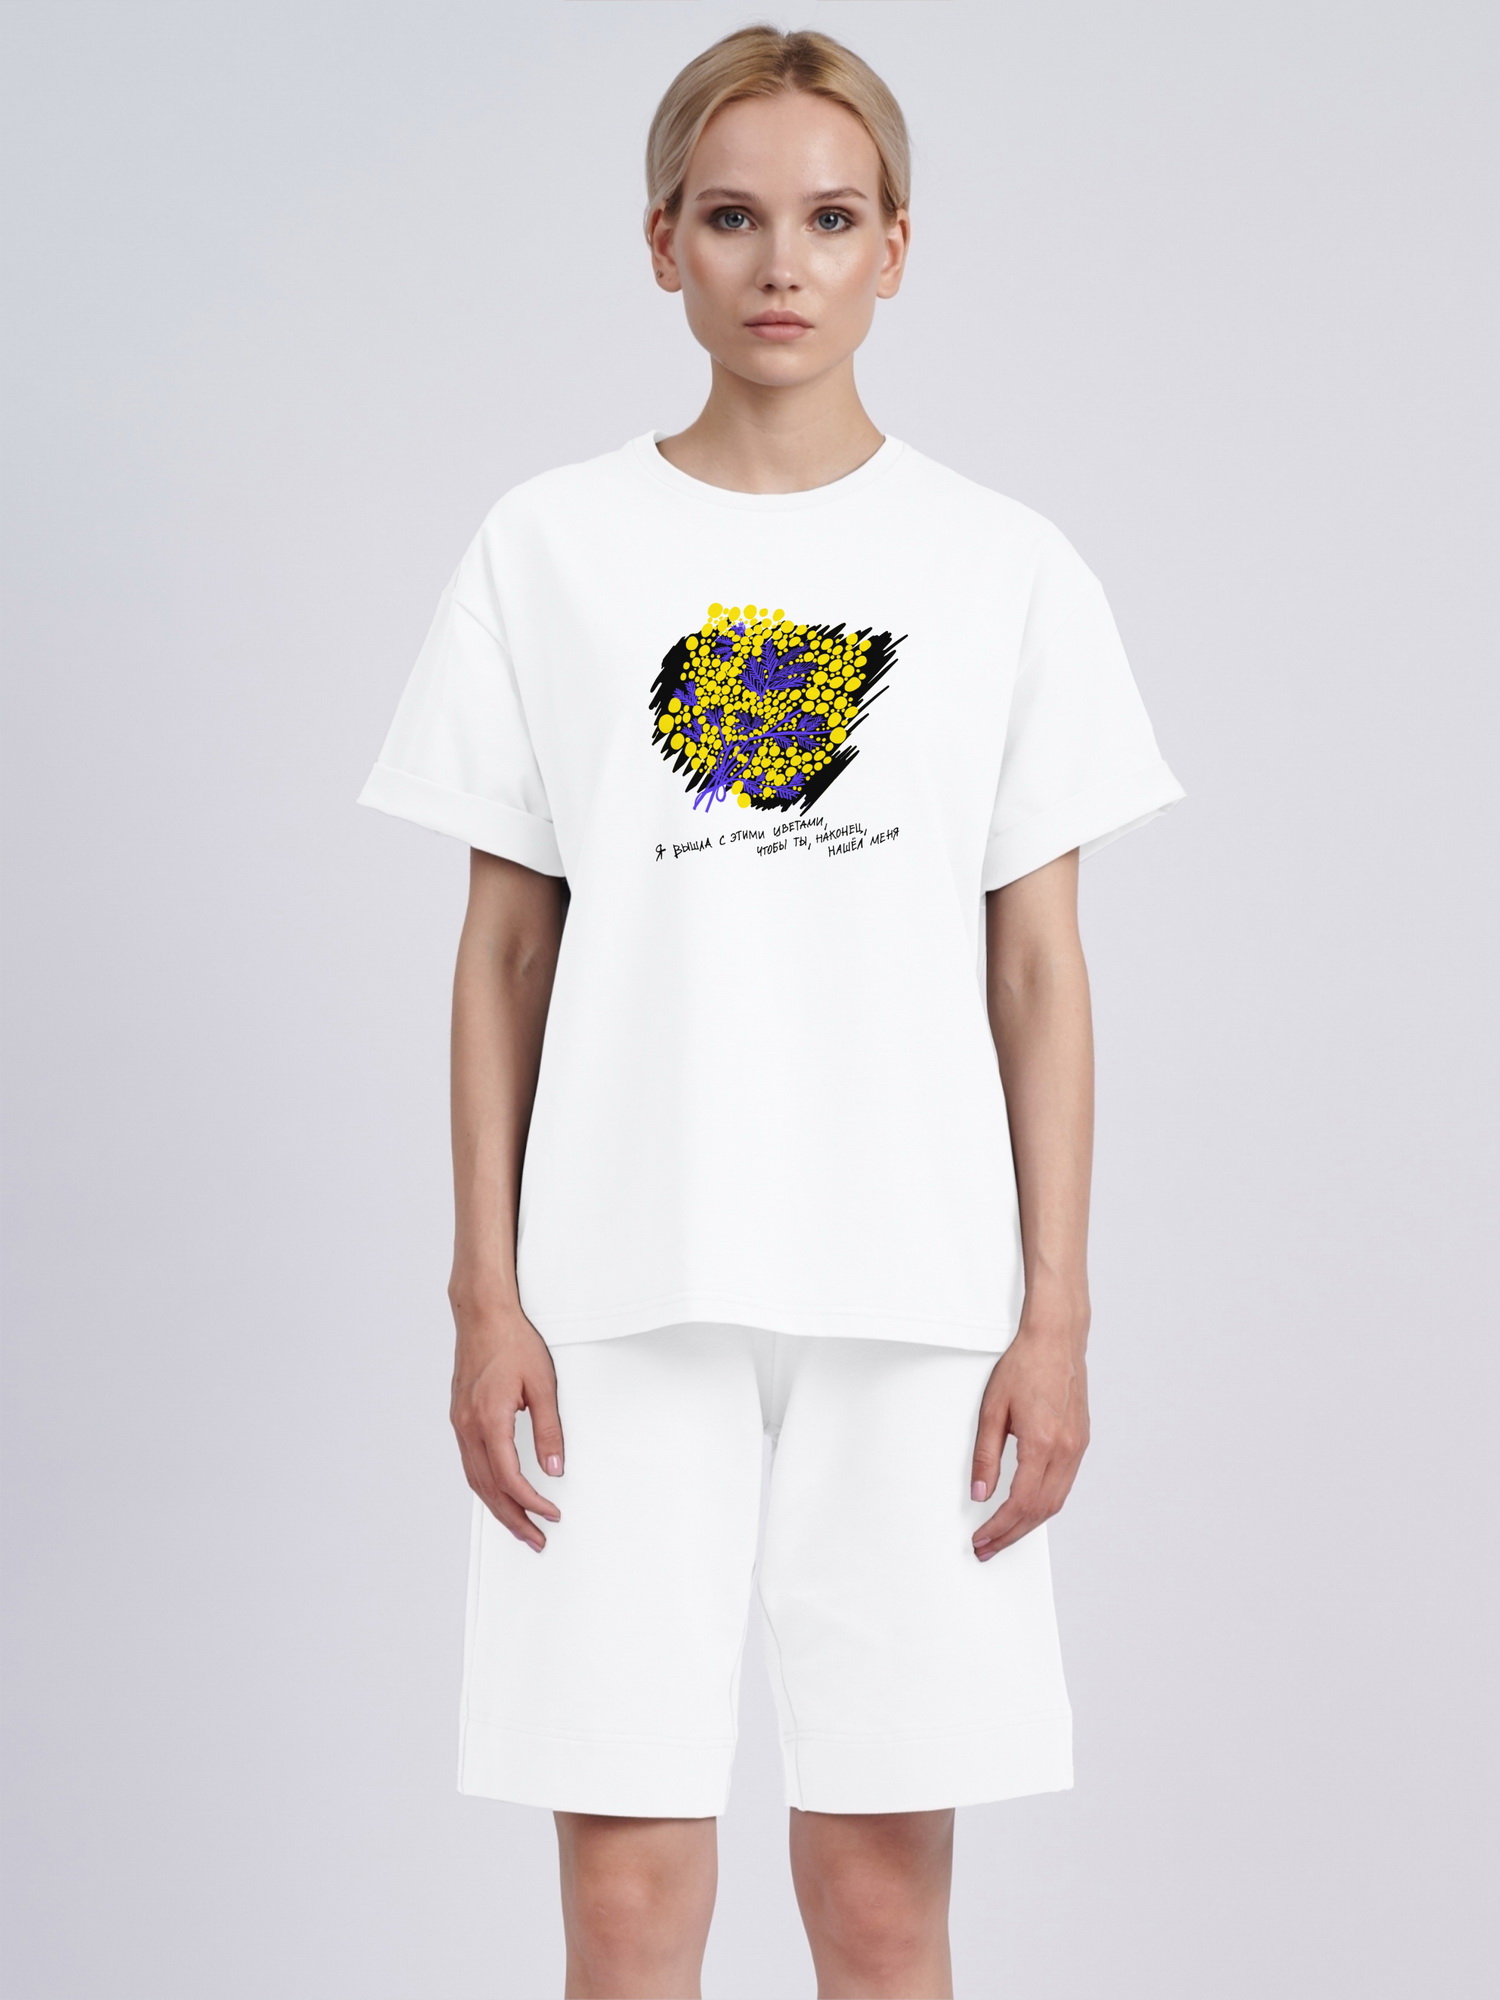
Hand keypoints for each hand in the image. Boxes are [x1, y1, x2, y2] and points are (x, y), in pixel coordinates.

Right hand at [449, 1303, 565, 1551]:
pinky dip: (485, 1485)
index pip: (509, 1478)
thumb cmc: (513, 1341)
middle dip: (513, 1518)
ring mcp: (459, 1423)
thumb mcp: (543, 1384)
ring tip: (520, 1525)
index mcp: (489, 1420)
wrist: (482, 1314)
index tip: (551, 1514)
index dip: (531, 1503)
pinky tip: (499, 1493)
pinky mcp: (459, 1417)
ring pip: (475, 1479)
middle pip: (488, 1489)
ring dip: (497, 1507)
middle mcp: (468, 1426)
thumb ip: (549, 1430)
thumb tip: (555, 1468)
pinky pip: (469, 1463)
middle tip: (535, 1539)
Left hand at [970, 1308, 1089, 1559]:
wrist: (1056, 1340)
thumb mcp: (992, 1410)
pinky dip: (1044, 1505)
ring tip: (1003, 1535)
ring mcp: (1078, 1448)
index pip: (1020, 1503)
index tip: (981, 1539)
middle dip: (1012, 1535)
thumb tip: (979, 1492)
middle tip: (987, 1548)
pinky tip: (1028, 1509)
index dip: (999, 1528)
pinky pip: (1064, 1486)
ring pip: (1055, 1502)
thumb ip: (985, 1455)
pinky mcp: (1081, 1442)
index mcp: (1042, 1443)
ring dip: (1029, 1524)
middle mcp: (1066, 1450)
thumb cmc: (1024, 1366)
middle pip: (1040, 1511)